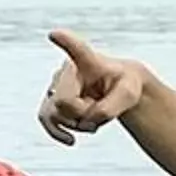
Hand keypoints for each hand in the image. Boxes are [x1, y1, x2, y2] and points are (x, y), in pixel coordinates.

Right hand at [41, 29, 158, 144]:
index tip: (54, 34)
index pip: (78, 50)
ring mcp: (57, 85)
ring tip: (93, 120)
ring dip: (76, 124)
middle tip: (99, 111)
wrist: (117, 91)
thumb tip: (87, 120)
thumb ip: (110, 107)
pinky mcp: (52, 100)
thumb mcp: (129, 95)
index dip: (66, 42)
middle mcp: (68, 70)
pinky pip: (46, 118)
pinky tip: (71, 140)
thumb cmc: (125, 86)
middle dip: (82, 114)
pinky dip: (57, 132)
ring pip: (55, 113)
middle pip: (64, 101)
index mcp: (90, 61)